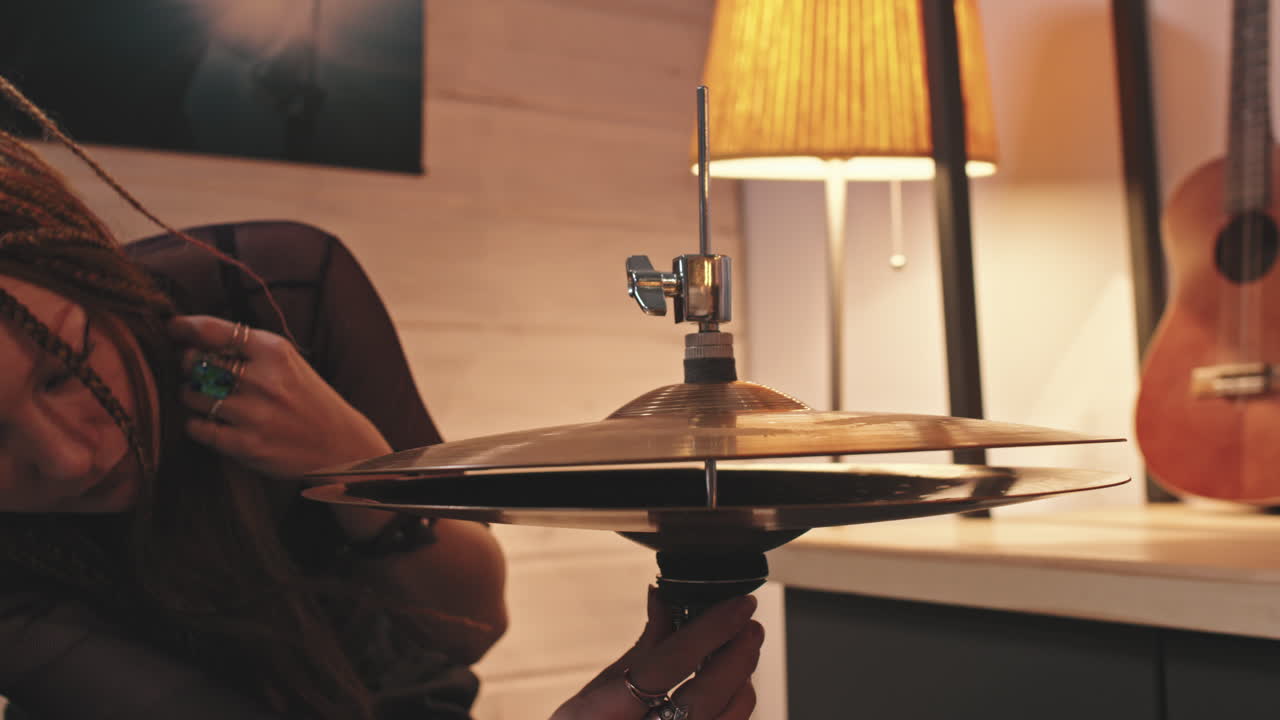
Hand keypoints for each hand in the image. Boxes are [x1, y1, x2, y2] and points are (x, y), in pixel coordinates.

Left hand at [170, 315, 391, 478]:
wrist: (341, 445)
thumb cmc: (307, 398)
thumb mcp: (287, 362)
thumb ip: (247, 348)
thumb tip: (189, 340)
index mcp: (274, 351)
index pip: (212, 331)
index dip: (184, 327)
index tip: (173, 328)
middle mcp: (263, 379)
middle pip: (195, 362)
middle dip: (189, 365)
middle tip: (199, 372)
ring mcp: (254, 414)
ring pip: (192, 395)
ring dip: (191, 396)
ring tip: (207, 399)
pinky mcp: (246, 445)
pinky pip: (197, 428)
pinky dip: (197, 424)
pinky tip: (213, 423)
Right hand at [552, 588, 762, 719]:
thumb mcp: (597, 692)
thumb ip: (641, 647)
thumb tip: (661, 595)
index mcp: (601, 714)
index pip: (666, 666)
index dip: (708, 632)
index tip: (737, 606)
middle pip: (706, 697)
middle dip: (737, 656)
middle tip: (750, 624)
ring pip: (728, 718)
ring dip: (741, 680)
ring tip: (742, 650)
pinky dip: (735, 702)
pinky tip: (733, 683)